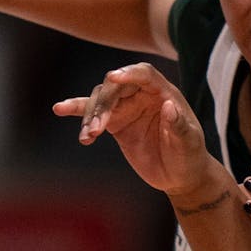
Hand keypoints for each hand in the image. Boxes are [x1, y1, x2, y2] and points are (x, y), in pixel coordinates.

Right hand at [52, 62, 217, 197]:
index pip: (145, 75)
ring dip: (90, 114)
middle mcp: (143, 95)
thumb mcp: (190, 142)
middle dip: (104, 104)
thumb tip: (170, 106)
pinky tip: (60, 109)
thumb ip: (180, 125)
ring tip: (88, 136)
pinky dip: (80, 114)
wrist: (180, 176)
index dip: (129, 73)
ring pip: (101, 99)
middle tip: (98, 127)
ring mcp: (127, 107)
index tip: (113, 77)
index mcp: (164, 93)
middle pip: (116, 87)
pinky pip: (94, 114)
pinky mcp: (115, 123)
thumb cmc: (190, 155)